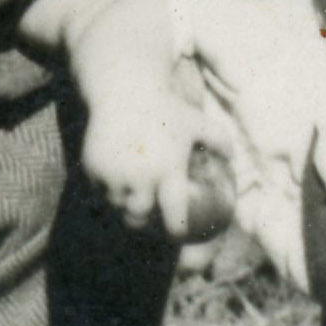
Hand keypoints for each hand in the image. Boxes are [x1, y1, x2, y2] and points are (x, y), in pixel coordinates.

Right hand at [81, 79, 208, 237]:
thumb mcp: (197, 122)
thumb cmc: (166, 109)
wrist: (125, 92)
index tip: (176, 234)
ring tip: (129, 198)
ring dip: (123, 205)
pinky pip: (100, 190)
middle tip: (144, 218)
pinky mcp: (94, 169)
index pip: (174, 214)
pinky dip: (106, 190)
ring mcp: (115, 174)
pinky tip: (113, 180)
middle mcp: (142, 176)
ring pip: (118, 204)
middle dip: (141, 221)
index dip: (175, 230)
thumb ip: (219, 141)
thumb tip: (231, 159)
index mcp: (169, 170)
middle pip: (139, 216)